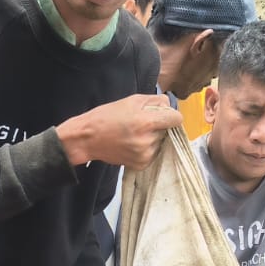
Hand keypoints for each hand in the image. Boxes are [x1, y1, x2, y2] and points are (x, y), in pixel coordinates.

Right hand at [57, 94, 182, 170]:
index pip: (176, 119)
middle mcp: (147, 141)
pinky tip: (133, 144)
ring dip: (153, 138)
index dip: (171, 115)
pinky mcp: (141, 165)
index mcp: (145, 122)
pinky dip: (147, 149)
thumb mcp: (131, 100)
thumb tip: (170, 106)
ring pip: (161, 143)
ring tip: (134, 134)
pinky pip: (154, 154)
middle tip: (141, 124)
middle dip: (159, 126)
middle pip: (168, 131)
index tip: (164, 116)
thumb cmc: (107, 116)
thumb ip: (155, 101)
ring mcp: (145, 155)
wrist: (88, 139)